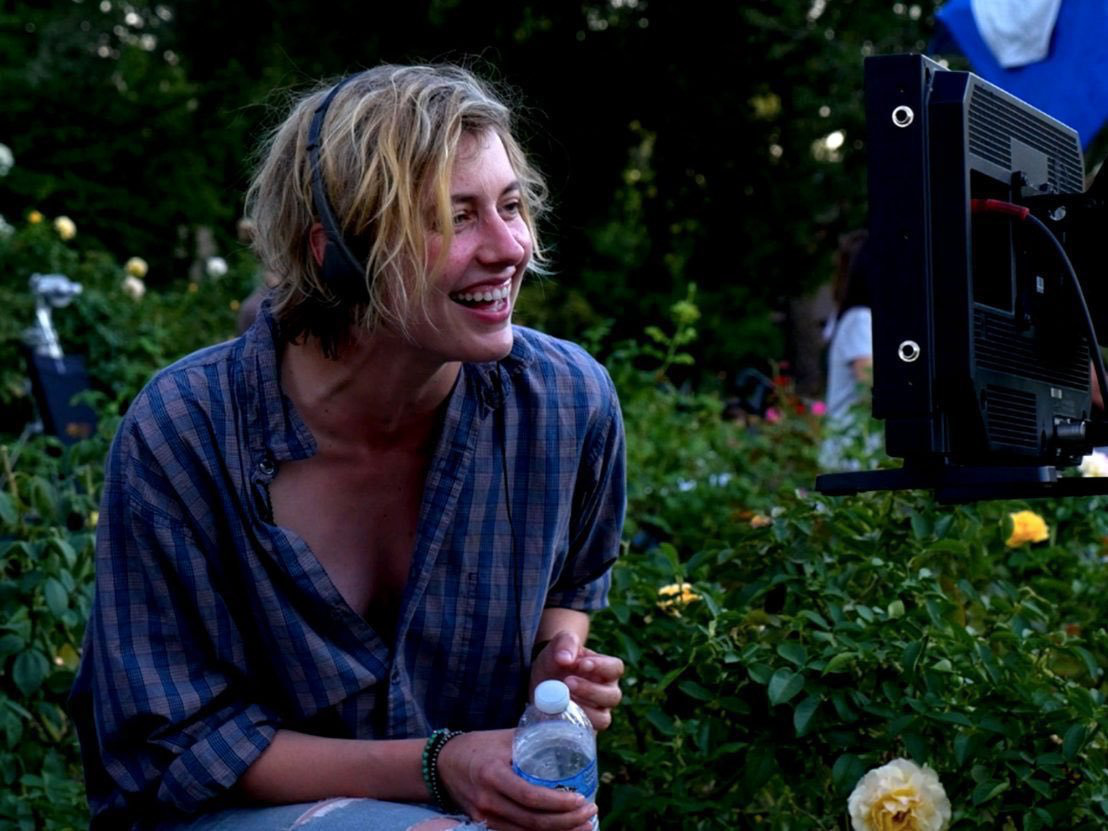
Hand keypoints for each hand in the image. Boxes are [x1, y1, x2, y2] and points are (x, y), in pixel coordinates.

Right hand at [437, 729, 597, 830]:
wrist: (443, 764)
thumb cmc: (478, 746)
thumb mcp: (504, 738)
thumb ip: (532, 739)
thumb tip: (570, 732)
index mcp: (493, 775)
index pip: (530, 797)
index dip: (558, 803)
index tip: (581, 799)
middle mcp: (488, 801)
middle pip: (532, 822)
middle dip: (566, 822)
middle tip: (590, 813)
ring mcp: (485, 817)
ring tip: (584, 826)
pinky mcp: (485, 825)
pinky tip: (560, 830)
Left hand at [531, 631, 623, 730]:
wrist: (543, 677)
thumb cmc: (558, 658)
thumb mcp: (560, 643)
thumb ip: (566, 643)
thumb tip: (565, 659)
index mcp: (607, 669)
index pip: (615, 668)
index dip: (601, 667)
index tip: (581, 664)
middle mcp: (607, 692)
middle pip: (613, 696)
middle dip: (590, 690)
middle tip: (567, 682)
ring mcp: (598, 712)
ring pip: (603, 718)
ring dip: (583, 710)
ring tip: (562, 699)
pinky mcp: (584, 727)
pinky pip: (586, 731)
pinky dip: (573, 724)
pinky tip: (558, 712)